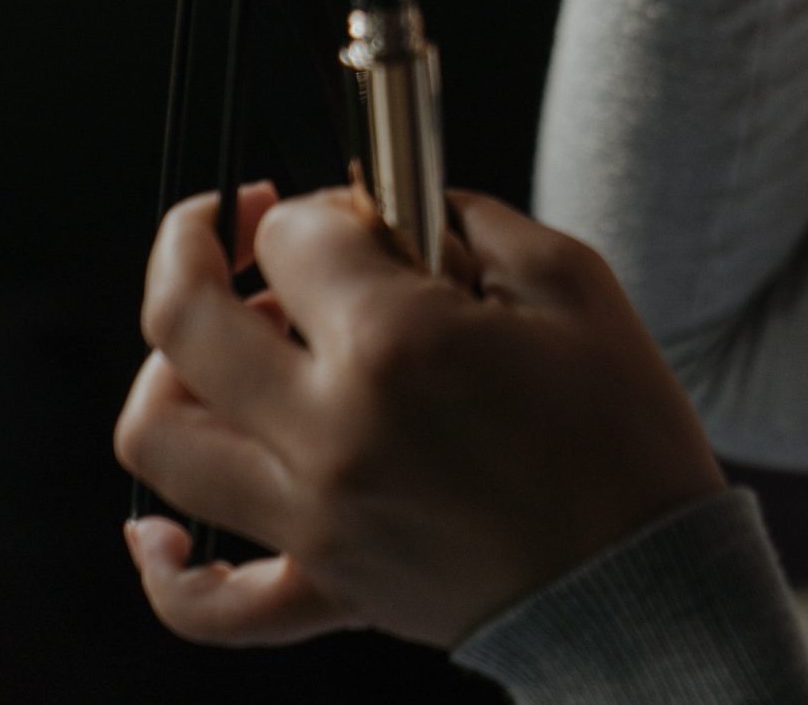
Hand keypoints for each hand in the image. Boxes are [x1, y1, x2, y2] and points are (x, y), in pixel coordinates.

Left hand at [114, 182, 727, 649]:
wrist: (648, 577)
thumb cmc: (625, 429)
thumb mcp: (576, 285)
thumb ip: (475, 225)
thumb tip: (403, 212)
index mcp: (400, 344)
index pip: (295, 238)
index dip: (325, 207)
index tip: (365, 216)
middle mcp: (333, 428)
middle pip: (185, 320)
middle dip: (195, 242)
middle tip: (235, 227)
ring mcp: (316, 518)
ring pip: (162, 440)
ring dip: (165, 373)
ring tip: (212, 351)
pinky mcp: (325, 592)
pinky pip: (204, 601)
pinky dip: (164, 564)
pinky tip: (159, 527)